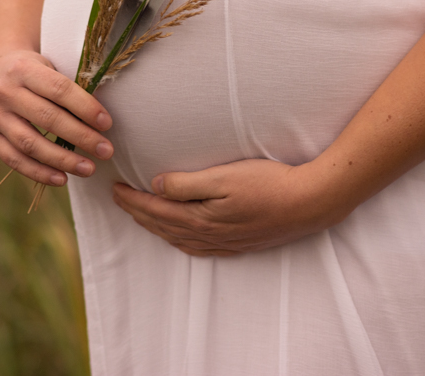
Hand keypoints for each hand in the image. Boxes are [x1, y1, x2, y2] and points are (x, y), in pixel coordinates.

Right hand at [0, 49, 113, 185]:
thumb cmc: (34, 70)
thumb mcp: (49, 66)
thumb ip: (69, 88)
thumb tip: (100, 120)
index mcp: (23, 69)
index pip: (59, 90)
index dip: (85, 107)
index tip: (107, 124)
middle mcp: (4, 92)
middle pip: (47, 118)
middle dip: (80, 137)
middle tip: (106, 151)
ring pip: (29, 144)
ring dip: (62, 160)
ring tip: (88, 169)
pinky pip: (13, 159)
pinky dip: (38, 172)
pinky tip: (62, 179)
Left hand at [112, 158, 349, 256]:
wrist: (309, 203)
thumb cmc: (268, 184)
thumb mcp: (224, 176)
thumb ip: (186, 183)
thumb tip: (156, 186)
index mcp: (200, 218)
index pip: (155, 209)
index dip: (132, 199)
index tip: (114, 187)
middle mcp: (208, 236)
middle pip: (162, 225)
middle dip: (137, 212)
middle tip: (118, 199)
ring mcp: (224, 243)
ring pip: (177, 238)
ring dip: (155, 227)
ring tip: (140, 215)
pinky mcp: (238, 244)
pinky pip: (198, 248)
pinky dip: (180, 241)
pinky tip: (180, 237)